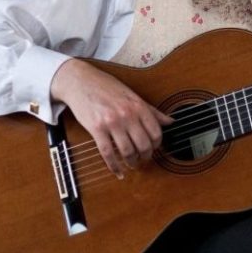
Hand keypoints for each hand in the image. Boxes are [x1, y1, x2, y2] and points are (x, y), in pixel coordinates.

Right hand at [50, 58, 172, 177]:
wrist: (81, 81)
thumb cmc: (108, 87)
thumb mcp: (133, 95)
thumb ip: (152, 110)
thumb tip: (170, 121)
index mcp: (138, 105)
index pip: (156, 132)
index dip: (157, 145)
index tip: (154, 148)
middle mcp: (127, 114)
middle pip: (144, 144)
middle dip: (146, 156)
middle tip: (144, 159)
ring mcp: (111, 122)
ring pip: (127, 151)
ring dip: (132, 162)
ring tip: (132, 164)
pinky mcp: (96, 129)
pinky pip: (107, 153)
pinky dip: (114, 166)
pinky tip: (118, 171)